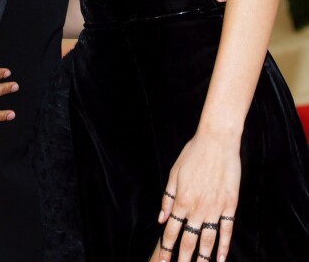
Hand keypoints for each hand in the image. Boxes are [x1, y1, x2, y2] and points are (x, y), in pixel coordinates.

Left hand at [150, 132, 239, 261]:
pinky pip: (227, 230)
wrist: (216, 142)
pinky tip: (222, 258)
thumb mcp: (174, 172)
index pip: (172, 230)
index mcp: (181, 200)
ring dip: (203, 258)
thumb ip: (168, 197)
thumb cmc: (193, 153)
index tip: (163, 260)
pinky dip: (224, 246)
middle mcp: (197, 208)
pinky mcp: (229, 205)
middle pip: (188, 240)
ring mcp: (214, 208)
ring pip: (207, 240)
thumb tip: (161, 218)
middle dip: (183, 258)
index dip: (167, 247)